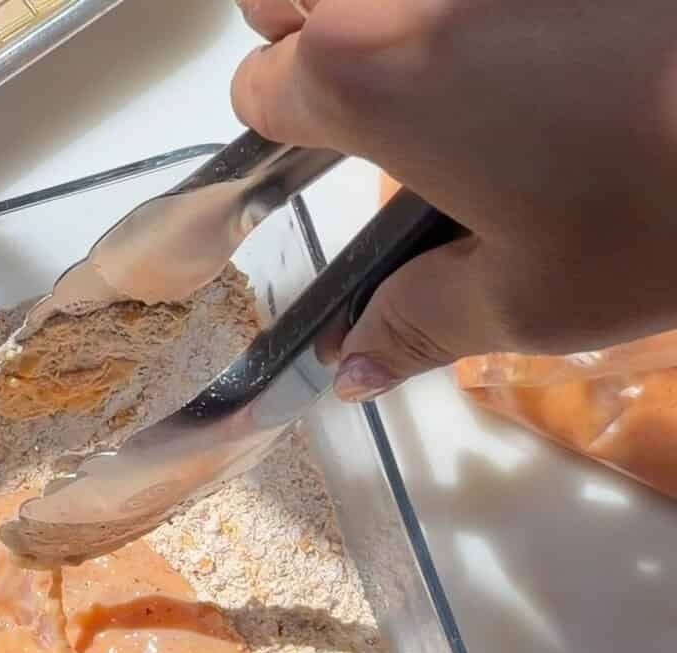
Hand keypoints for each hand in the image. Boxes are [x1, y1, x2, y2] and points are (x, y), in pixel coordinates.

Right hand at [231, 0, 676, 397]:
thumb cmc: (664, 209)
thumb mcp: (530, 296)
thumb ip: (415, 325)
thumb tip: (346, 373)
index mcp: (368, 77)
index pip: (259, 88)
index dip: (284, 135)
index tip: (328, 160)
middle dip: (302, 32)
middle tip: (371, 90)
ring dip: (374, 9)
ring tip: (451, 60)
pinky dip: (468, 8)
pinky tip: (533, 38)